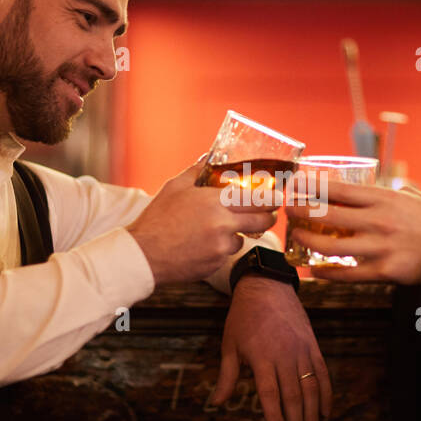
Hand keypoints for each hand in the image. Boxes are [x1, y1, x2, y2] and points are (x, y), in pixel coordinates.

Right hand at [127, 158, 276, 285]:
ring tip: (218, 229)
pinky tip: (203, 243)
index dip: (272, 199)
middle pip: (262, 221)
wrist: (144, 254)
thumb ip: (198, 170)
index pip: (258, 199)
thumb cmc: (158, 218)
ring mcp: (221, 247)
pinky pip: (227, 253)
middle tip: (267, 213)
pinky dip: (221, 248)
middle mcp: (223, 225)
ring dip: (238, 233)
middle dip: (268, 217)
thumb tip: (210, 156)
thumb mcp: (175, 186)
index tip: (277, 197)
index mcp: (215, 202)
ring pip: (243, 238)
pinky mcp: (216, 264)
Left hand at [208, 276, 331, 420]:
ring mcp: (302, 351)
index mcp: (261, 357)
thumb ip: (227, 376)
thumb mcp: (229, 344)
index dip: (275, 416)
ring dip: (313, 415)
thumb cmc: (243, 317)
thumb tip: (216, 403)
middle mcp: (284, 356)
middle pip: (293, 396)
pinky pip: (322, 374)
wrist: (267, 286)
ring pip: (311, 388)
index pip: (270, 393)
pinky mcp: (313, 346)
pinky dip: (325, 394)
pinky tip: (325, 412)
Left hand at [283, 181, 420, 283]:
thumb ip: (396, 190)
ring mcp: (379, 247)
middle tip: (289, 209)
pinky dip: (327, 272)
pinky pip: (347, 274)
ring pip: (331, 246)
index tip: (296, 184)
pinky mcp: (384, 271)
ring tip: (296, 237)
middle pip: (327, 216)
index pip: (339, 190)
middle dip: (302, 212)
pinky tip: (314, 269)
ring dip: (308, 241)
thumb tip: (385, 184)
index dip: (312, 186)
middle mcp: (379, 221)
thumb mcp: (417, 197)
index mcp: (385, 199)